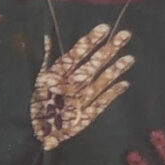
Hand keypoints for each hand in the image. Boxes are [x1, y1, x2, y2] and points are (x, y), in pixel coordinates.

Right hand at [31, 25, 133, 150]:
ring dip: (115, 70)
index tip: (104, 28)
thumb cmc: (36, 105)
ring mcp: (79, 101)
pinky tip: (125, 83)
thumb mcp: (37, 80)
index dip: (90, 42)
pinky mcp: (86, 116)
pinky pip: (102, 103)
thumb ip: (46, 59)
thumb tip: (46, 37)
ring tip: (131, 58)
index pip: (75, 55)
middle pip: (92, 65)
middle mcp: (69, 87)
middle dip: (108, 50)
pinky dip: (113, 94)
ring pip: (99, 82)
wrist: (34, 136)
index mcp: (54, 76)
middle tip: (125, 35)